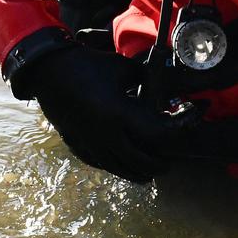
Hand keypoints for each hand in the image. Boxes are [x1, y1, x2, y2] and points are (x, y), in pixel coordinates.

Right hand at [15, 40, 201, 182]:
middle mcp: (106, 134)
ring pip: (122, 170)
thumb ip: (146, 79)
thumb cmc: (88, 65)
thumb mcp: (122, 68)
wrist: (48, 71)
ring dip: (141, 171)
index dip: (180, 128)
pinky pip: (103, 165)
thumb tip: (165, 86)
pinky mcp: (78, 146)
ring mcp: (90, 143)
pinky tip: (124, 164)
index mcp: (119, 114)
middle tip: (169, 159)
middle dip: (161, 163)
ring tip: (151, 169)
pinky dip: (118, 167)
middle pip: (143, 162)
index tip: (189, 120)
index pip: (159, 133)